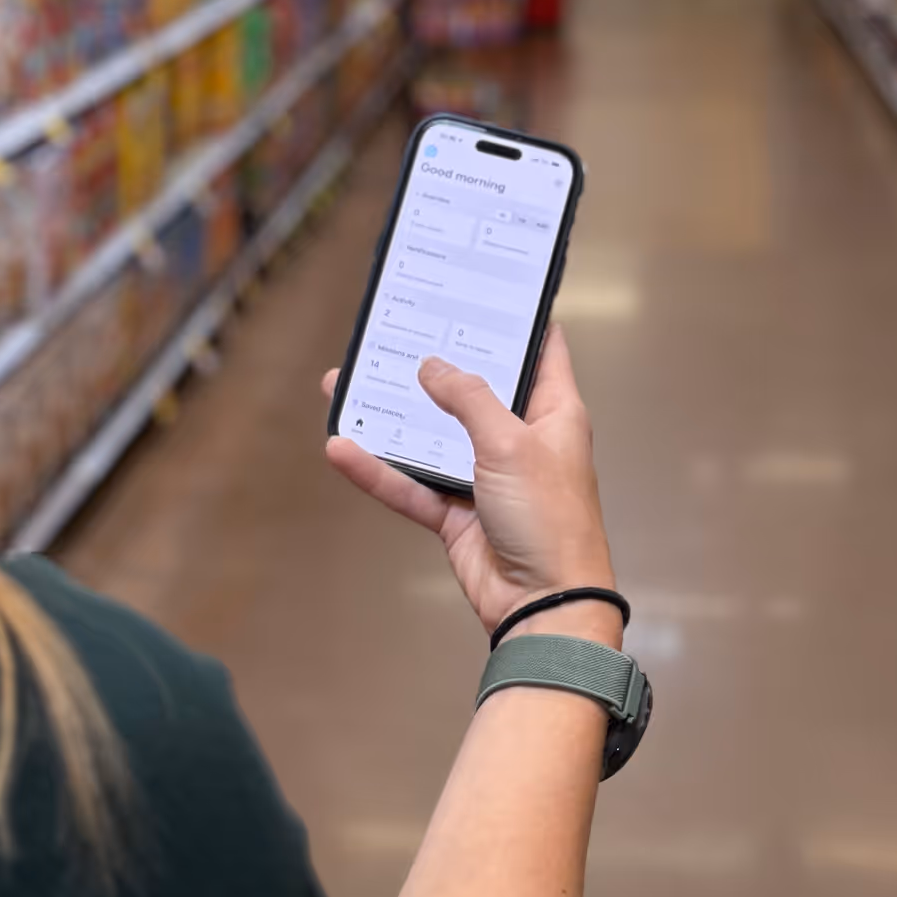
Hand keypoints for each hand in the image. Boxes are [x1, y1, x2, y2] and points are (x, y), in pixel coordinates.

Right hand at [323, 325, 617, 644]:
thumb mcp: (510, 442)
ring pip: (432, 438)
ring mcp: (487, 478)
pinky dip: (379, 470)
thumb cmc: (550, 519)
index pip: (540, 353)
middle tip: (397, 330)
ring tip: (349, 383)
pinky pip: (412, 485)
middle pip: (473, 391)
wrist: (544, 605)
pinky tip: (342, 448)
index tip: (482, 291)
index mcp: (554, 414)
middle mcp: (521, 441)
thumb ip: (468, 398)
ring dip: (393, 417)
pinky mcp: (458, 515)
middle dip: (434, 364)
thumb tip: (432, 366)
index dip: (515, 321)